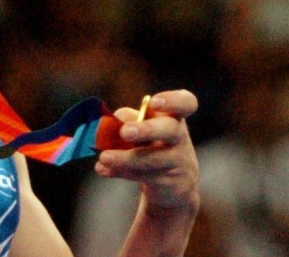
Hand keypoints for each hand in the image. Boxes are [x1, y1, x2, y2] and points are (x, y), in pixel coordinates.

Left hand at [95, 90, 199, 213]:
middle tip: (125, 132)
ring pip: (153, 158)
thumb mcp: (143, 129)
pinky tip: (102, 169)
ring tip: (103, 157)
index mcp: (174, 116)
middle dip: (147, 129)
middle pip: (170, 129)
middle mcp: (180, 137)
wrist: (173, 187)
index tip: (153, 102)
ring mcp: (178, 161)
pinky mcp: (171, 183)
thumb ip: (128, 119)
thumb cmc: (153, 146)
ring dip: (125, 158)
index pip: (186, 103)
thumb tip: (111, 120)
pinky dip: (120, 172)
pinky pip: (144, 176)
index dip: (173, 101)